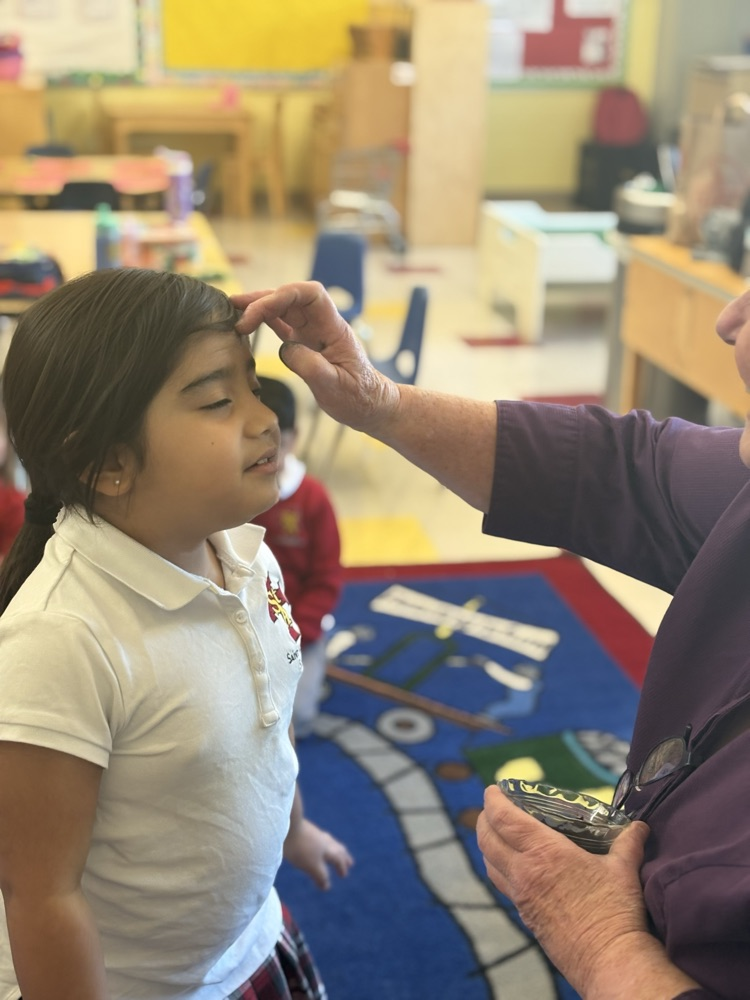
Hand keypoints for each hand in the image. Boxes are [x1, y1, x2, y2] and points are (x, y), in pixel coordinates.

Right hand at [232, 282, 399, 433]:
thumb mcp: (336, 387)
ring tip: (232, 308)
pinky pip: (281, 325)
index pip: (311, 294)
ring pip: (283, 309)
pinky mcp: (304, 344)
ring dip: (259, 306)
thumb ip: (311, 366)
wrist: (369, 406)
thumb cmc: (358, 397)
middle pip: (291, 297)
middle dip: (264, 299)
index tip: (261, 310)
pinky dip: (263, 321)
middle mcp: (322, 325)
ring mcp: (312, 333)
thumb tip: (285, 348)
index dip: (284, 293)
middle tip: (236, 313)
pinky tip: (245, 322)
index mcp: (334, 328)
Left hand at [283, 817, 353, 889]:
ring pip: (329, 841)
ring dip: (335, 848)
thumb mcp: (311, 866)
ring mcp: (314, 833)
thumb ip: (320, 876)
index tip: (343, 875)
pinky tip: (316, 841)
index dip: (341, 868)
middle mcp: (324, 840)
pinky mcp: (305, 829)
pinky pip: (318, 836)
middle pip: (337, 848)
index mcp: (328, 849)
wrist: (287, 824)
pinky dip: (323, 842)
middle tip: (349, 862)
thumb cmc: (299, 848)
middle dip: (343, 857)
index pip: (338, 860)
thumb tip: (326, 887)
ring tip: (336, 850)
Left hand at [476, 785, 652, 996]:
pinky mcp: (525, 916)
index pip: (503, 818)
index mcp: (543, 852)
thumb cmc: (615, 912)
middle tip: (493, 808)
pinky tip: (512, 867)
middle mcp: (524, 872)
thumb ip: (628, 843)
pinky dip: (497, 867)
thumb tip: (640, 827)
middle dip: (484, 818)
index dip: (493, 800)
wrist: (608, 961)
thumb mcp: (623, 869)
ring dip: (487, 843)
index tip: (493, 789)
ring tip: (498, 833)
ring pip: (488, 863)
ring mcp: (521, 896)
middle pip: (486, 838)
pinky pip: (501, 884)